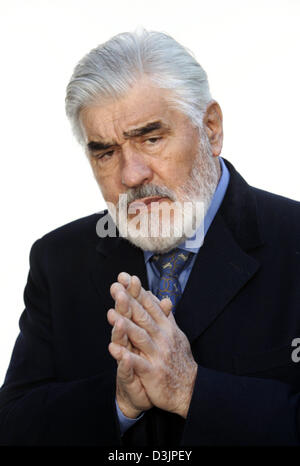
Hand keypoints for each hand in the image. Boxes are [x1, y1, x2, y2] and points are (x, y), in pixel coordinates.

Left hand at [108, 274, 197, 418]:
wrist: (189, 390)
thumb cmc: (179, 360)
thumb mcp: (176, 334)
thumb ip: (166, 317)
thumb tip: (162, 298)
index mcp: (166, 327)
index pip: (150, 306)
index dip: (137, 291)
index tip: (125, 277)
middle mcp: (162, 338)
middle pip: (143, 317)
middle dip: (128, 302)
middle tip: (115, 288)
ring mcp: (157, 354)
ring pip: (140, 337)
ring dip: (125, 325)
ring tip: (110, 314)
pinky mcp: (152, 373)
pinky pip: (137, 363)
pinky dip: (125, 357)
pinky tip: (113, 349)